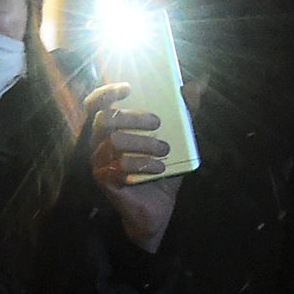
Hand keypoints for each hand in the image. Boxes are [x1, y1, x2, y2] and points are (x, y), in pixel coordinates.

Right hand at [85, 80, 180, 253]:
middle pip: (105, 118)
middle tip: (158, 123)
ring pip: (113, 142)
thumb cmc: (163, 169)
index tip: (129, 88)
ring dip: (143, 143)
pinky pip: (117, 166)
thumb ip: (185, 113)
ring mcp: (99, 161)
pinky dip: (142, 165)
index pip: (98, 103)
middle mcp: (100, 142)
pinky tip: (159, 168)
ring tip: (165, 150)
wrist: (159, 207)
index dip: (107, 92)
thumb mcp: (178, 139)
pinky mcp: (104, 179)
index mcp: (113, 128)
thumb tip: (196, 85)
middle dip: (133, 117)